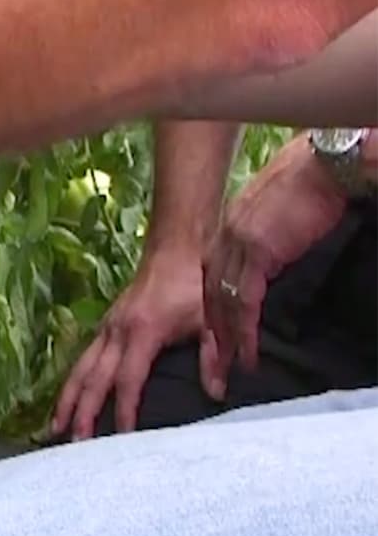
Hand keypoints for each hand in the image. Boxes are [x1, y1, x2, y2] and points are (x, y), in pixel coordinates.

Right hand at [50, 243, 204, 439]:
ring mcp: (107, 327)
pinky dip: (73, 382)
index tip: (120, 436)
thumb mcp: (211, 319)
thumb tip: (217, 394)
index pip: (127, 380)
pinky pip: (83, 358)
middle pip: (93, 379)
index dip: (123, 410)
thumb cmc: (194, 284)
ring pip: (80, 369)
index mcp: (141, 333)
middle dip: (81, 412)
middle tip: (73, 443)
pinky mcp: (106, 325)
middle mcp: (116, 332)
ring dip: (67, 399)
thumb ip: (213, 357)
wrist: (175, 248)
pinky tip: (67, 399)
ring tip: (55, 428)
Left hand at [199, 139, 347, 397]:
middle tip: (213, 372)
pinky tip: (247, 355)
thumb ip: (267, 241)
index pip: (212, 280)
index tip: (215, 343)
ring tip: (228, 372)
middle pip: (210, 298)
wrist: (325, 163)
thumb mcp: (277, 217)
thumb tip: (272, 261)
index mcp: (229, 231)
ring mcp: (238, 247)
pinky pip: (245, 302)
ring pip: (223, 305)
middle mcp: (225, 239)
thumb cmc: (311, 186)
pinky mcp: (257, 253)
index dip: (214, 314)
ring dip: (225, 343)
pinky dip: (244, 332)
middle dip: (211, 337)